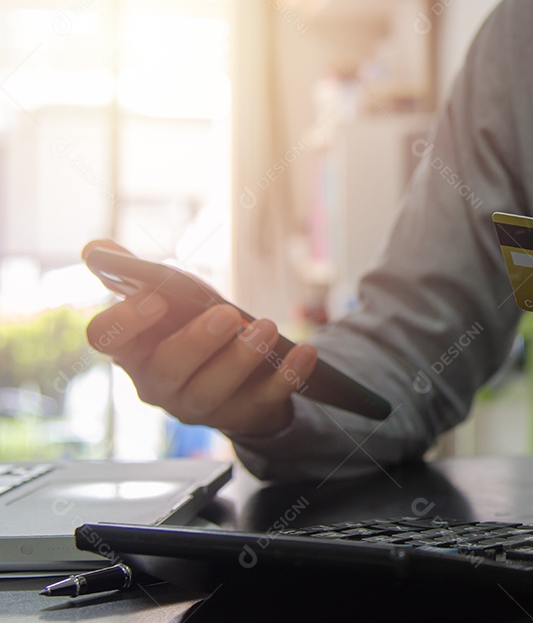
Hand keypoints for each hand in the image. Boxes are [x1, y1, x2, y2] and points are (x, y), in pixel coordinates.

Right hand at [82, 240, 317, 437]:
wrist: (237, 384)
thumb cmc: (193, 336)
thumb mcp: (170, 307)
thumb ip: (137, 277)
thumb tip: (96, 249)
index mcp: (134, 350)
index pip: (107, 338)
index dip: (127, 320)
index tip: (156, 298)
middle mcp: (159, 383)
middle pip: (168, 368)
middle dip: (197, 341)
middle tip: (226, 314)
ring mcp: (200, 405)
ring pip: (212, 390)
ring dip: (242, 358)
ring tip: (268, 327)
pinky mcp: (243, 414)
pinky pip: (266, 399)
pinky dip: (287, 375)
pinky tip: (305, 352)